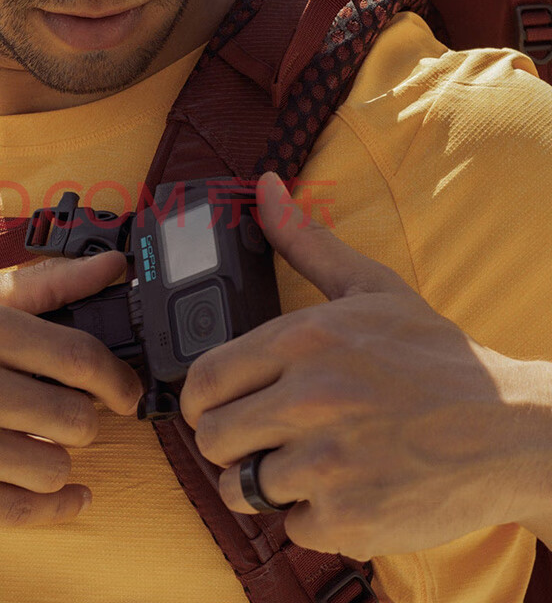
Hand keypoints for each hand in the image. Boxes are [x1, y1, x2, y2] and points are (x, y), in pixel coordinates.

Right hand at [0, 252, 141, 531]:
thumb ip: (50, 284)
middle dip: (83, 420)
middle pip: (76, 417)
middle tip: (67, 416)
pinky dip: (59, 505)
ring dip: (59, 458)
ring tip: (38, 444)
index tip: (125, 392)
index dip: (118, 379)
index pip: (79, 356)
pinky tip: (65, 492)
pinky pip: (27, 510)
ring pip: (55, 465)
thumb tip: (114, 266)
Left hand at [180, 172, 546, 559]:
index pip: (203, 379)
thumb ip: (306, 240)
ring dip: (262, 482)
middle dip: (227, 443)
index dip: (199, 399)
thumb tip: (266, 186)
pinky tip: (341, 489)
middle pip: (212, 438)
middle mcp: (308, 399)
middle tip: (256, 439)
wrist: (512, 427)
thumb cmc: (435, 358)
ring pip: (242, 487)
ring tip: (298, 464)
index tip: (215, 407)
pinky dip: (308, 515)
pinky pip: (289, 526)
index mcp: (303, 340)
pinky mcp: (349, 518)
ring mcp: (328, 462)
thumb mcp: (370, 286)